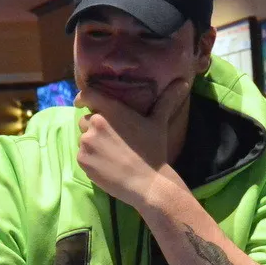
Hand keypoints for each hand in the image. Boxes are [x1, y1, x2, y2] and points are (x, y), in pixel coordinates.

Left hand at [75, 79, 188, 207]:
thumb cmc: (153, 151)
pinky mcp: (82, 160)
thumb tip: (183, 81)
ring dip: (92, 144)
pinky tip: (106, 165)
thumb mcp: (158, 123)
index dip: (83, 98)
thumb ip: (166, 100)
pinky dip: (90, 159)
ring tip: (110, 154)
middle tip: (111, 139)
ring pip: (83, 138)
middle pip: (85, 120)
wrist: (146, 183)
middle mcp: (95, 122)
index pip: (87, 95)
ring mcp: (86, 142)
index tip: (81, 102)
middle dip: (94, 127)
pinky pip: (81, 155)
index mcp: (112, 109)